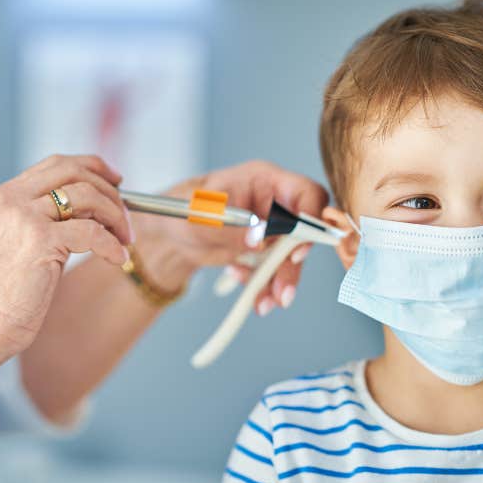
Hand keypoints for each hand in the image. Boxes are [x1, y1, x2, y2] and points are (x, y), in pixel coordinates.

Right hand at [0, 155, 131, 374]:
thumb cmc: (1, 294)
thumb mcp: (19, 243)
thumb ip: (45, 220)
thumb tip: (94, 207)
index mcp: (2, 198)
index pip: (57, 165)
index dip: (93, 167)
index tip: (116, 181)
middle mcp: (9, 201)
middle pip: (75, 172)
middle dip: (110, 190)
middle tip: (126, 215)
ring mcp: (22, 218)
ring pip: (89, 197)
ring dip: (117, 216)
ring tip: (125, 239)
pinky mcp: (39, 240)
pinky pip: (93, 232)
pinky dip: (113, 244)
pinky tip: (118, 258)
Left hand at [129, 160, 328, 314]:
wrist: (170, 235)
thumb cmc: (182, 210)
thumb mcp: (201, 216)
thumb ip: (231, 226)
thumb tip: (259, 239)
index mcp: (265, 181)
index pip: (307, 194)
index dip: (311, 220)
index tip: (299, 250)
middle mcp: (274, 203)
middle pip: (303, 231)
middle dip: (293, 264)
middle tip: (282, 290)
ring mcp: (272, 227)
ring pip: (292, 255)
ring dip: (281, 281)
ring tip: (265, 302)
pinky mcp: (265, 249)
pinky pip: (276, 269)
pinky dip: (265, 284)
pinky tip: (247, 289)